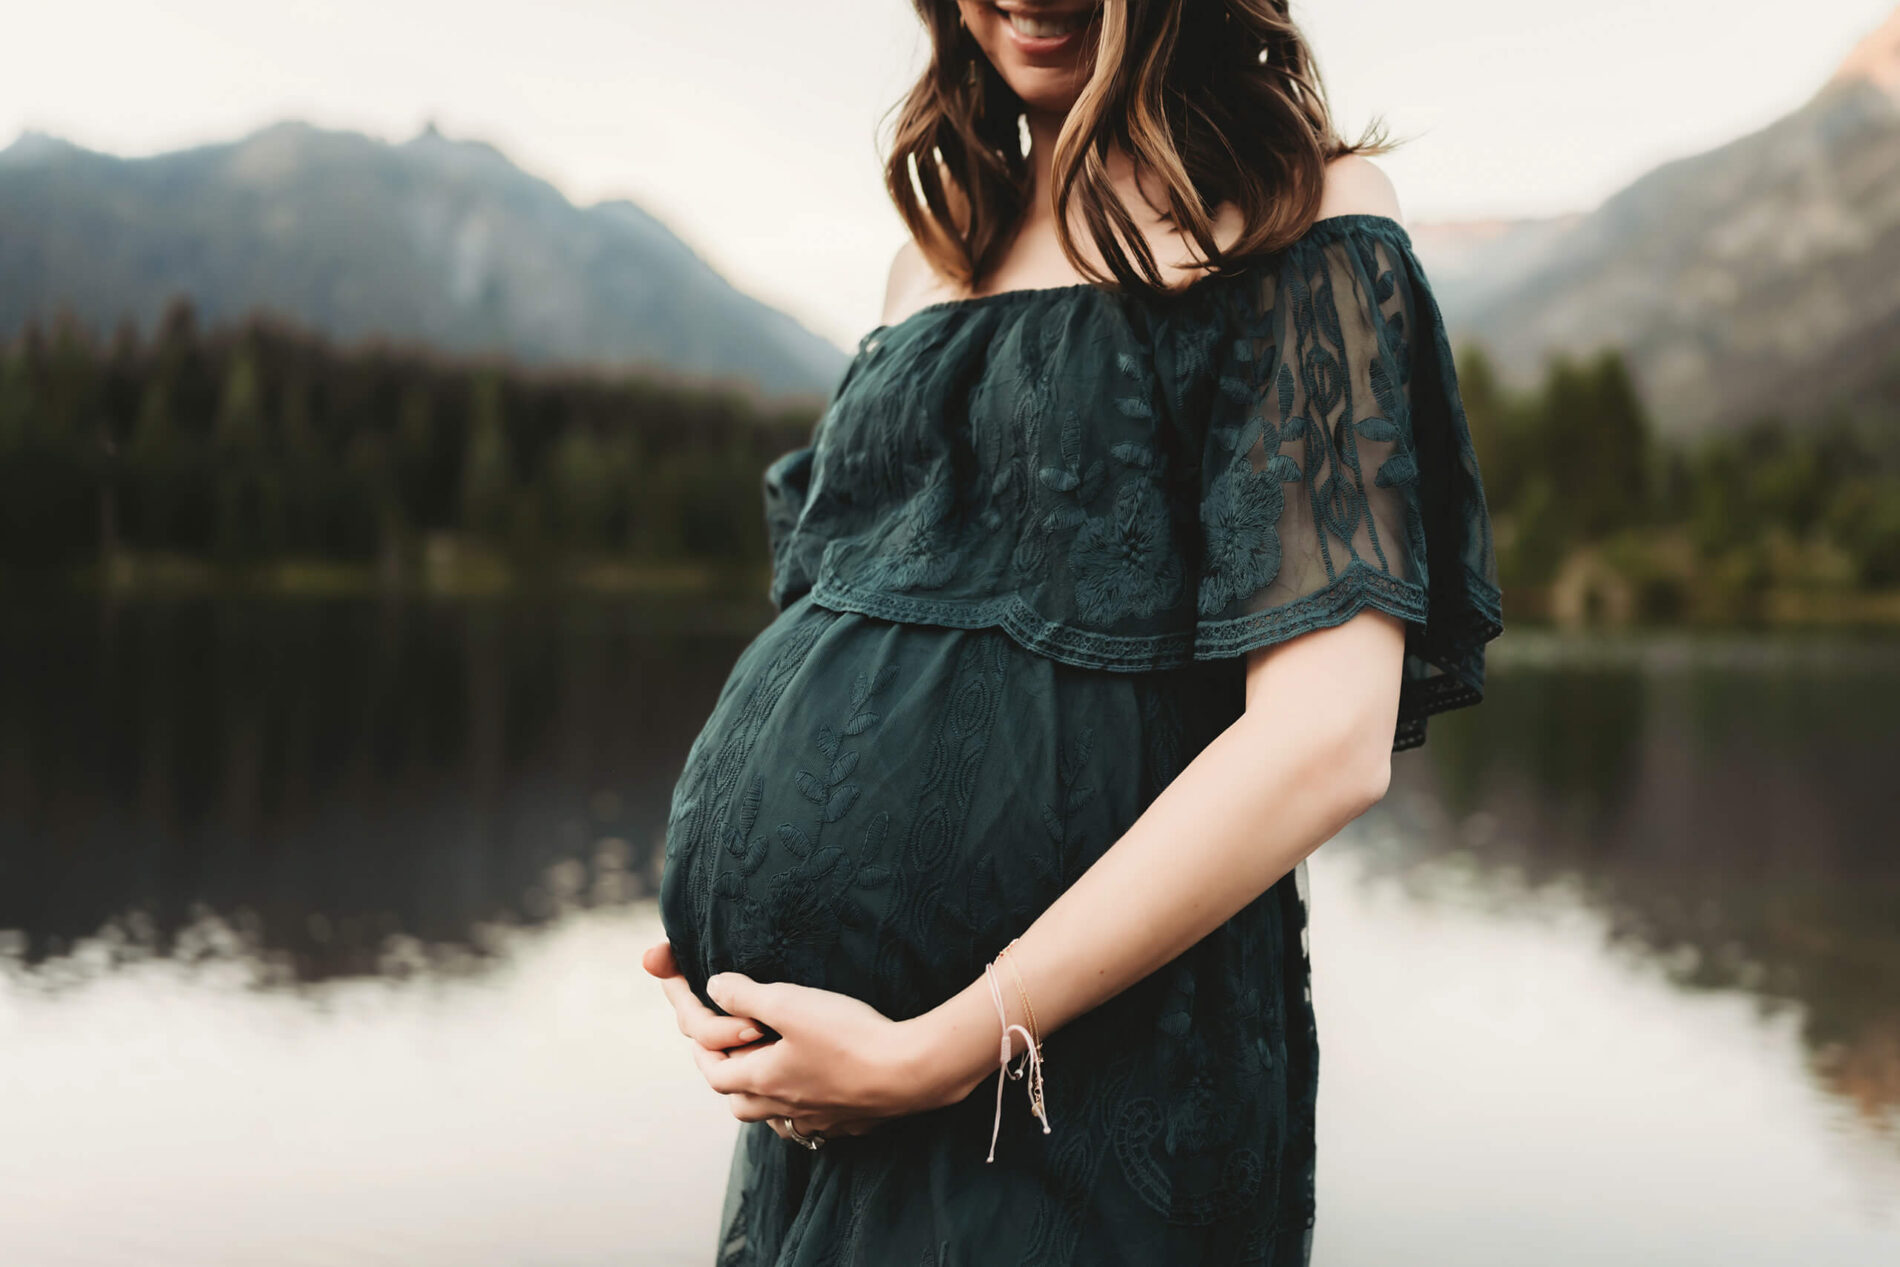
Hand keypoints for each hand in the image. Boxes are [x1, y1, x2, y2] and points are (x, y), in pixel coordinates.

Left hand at [642, 939, 991, 1144]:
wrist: (910, 1072)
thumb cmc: (848, 1036)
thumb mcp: (789, 1002)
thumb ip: (745, 994)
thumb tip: (715, 988)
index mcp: (763, 1080)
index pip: (714, 1073)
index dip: (703, 1049)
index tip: (702, 1026)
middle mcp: (784, 1108)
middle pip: (738, 1103)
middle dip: (728, 1075)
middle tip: (733, 1049)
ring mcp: (818, 1120)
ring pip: (774, 1117)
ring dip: (763, 1096)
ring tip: (771, 1069)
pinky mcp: (848, 1122)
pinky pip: (811, 1124)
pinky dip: (800, 1107)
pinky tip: (815, 1089)